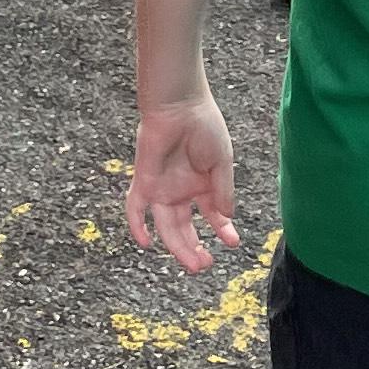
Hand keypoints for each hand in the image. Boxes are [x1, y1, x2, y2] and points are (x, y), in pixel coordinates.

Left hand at [126, 92, 238, 273]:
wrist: (180, 103)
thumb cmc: (203, 125)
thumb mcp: (221, 161)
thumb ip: (223, 189)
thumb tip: (227, 217)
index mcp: (202, 185)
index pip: (211, 216)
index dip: (222, 231)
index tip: (232, 243)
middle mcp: (181, 190)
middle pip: (185, 228)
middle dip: (194, 248)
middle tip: (204, 264)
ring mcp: (162, 188)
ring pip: (166, 226)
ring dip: (177, 246)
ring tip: (192, 262)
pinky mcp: (144, 181)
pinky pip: (135, 208)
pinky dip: (137, 225)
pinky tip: (146, 242)